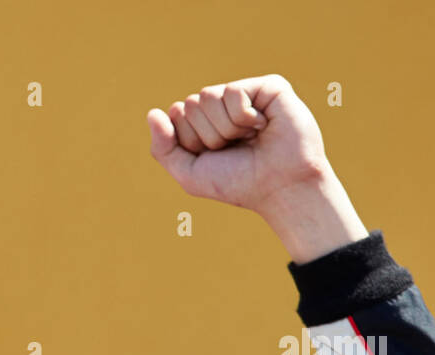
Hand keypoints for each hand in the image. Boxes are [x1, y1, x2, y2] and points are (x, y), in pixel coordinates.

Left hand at [146, 75, 330, 212]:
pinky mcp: (268, 86)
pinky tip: (262, 126)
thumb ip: (163, 148)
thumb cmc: (238, 183)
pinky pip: (233, 91)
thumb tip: (153, 113)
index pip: (176, 115)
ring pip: (208, 95)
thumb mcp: (189, 174)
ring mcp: (245, 94)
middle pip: (190, 104)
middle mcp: (223, 106)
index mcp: (204, 123)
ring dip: (225, 128)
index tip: (213, 156)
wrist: (280, 188)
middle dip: (207, 135)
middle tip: (234, 148)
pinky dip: (243, 116)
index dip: (190, 141)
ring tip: (250, 138)